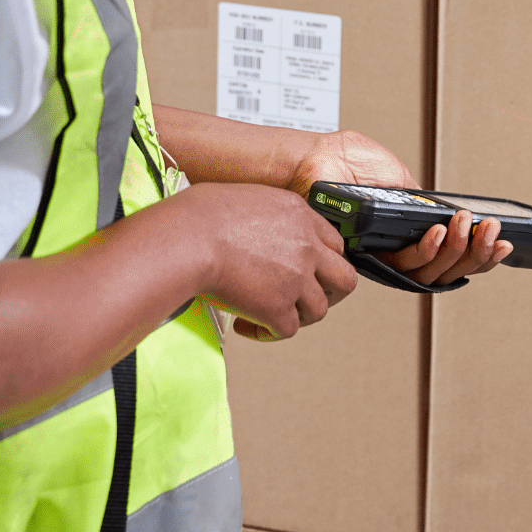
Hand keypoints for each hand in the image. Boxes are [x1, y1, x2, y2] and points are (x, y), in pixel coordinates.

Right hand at [181, 182, 357, 341]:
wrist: (187, 239)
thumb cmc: (199, 216)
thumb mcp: (246, 199)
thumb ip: (267, 218)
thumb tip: (258, 233)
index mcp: (299, 215)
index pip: (334, 243)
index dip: (321, 262)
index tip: (305, 272)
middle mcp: (306, 246)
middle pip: (344, 279)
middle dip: (328, 293)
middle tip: (304, 300)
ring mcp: (296, 278)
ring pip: (318, 310)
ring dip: (295, 315)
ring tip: (267, 313)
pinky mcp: (278, 307)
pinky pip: (287, 330)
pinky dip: (266, 332)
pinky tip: (245, 325)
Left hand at [287, 127, 511, 289]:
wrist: (318, 158)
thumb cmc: (349, 163)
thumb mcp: (400, 176)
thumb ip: (424, 199)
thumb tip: (448, 213)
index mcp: (411, 233)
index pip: (454, 256)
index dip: (482, 255)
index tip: (506, 243)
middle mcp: (400, 249)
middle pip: (449, 269)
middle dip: (477, 252)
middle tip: (491, 230)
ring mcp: (385, 255)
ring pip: (432, 271)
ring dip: (457, 250)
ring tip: (468, 226)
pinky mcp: (367, 255)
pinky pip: (403, 264)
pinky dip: (426, 249)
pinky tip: (437, 233)